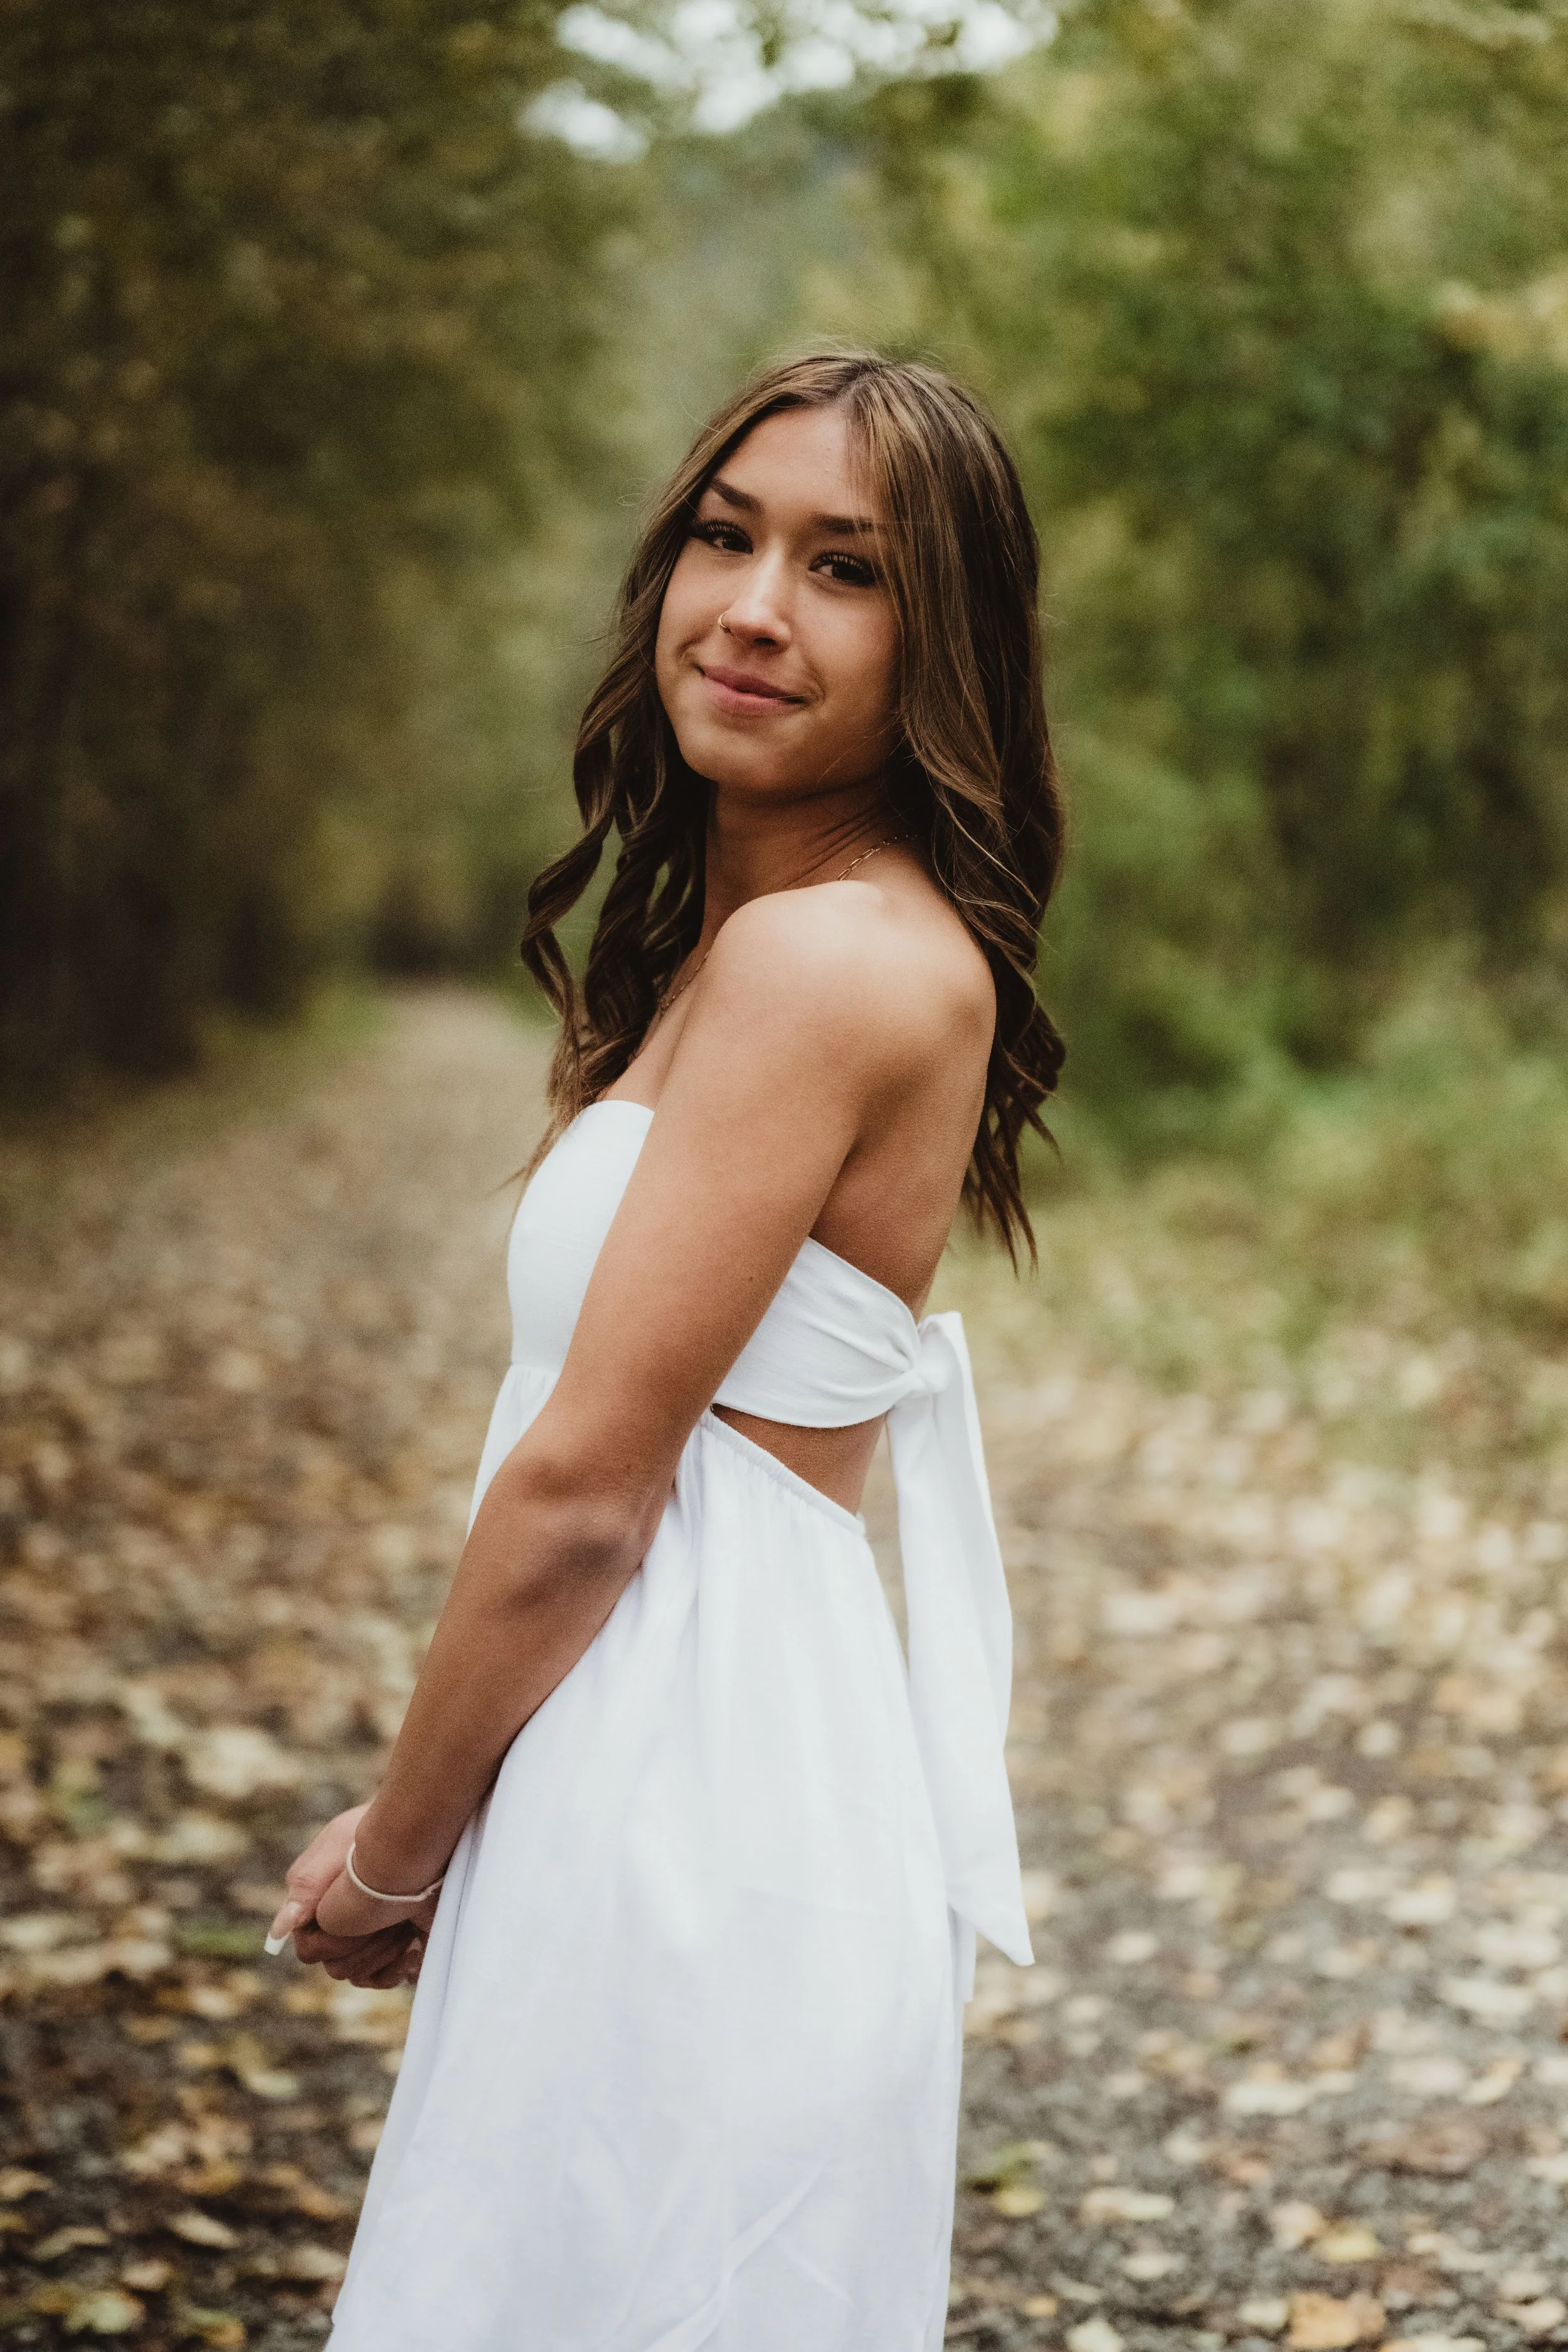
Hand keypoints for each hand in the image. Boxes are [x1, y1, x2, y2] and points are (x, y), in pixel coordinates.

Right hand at [267, 1804, 437, 1986]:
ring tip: (405, 1928)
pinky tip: (414, 1952)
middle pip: (337, 1967)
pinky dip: (396, 1971)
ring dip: (383, 1956)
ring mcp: (363, 1939)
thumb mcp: (338, 1844)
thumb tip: (280, 1930)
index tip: (360, 1921)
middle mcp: (337, 1928)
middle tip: (393, 1922)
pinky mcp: (389, 1947)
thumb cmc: (374, 1829)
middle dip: (366, 1948)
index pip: (312, 1949)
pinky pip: (381, 1978)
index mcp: (317, 1907)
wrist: (418, 1827)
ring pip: (358, 1975)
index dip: (334, 1941)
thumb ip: (307, 1885)